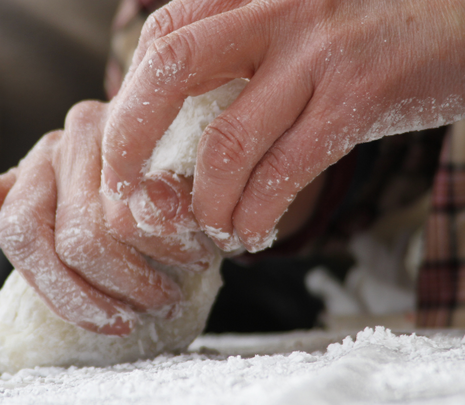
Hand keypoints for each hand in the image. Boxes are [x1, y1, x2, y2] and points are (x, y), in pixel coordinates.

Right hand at [0, 101, 213, 335]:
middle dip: (124, 285)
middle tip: (163, 306)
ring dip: (73, 296)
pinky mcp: (5, 180)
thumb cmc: (170, 164)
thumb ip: (178, 191)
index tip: (197, 265)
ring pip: (26, 238)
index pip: (124, 209)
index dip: (161, 249)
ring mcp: (31, 161)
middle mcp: (66, 141)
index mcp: (113, 131)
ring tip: (122, 322)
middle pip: (76, 236)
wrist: (147, 136)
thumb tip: (164, 214)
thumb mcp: (190, 171)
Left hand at [102, 0, 464, 251]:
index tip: (123, 158)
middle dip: (132, 144)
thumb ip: (233, 59)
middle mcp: (273, 11)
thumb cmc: (359, 34)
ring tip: (210, 232)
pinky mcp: (358, 96)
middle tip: (129, 199)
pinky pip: (285, 170)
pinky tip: (251, 233)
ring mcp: (317, 52)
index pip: (159, 41)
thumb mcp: (286, 27)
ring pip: (228, 143)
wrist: (455, 20)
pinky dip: (257, 214)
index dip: (128, 104)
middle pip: (170, 74)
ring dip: (207, 203)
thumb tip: (168, 129)